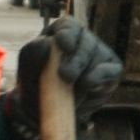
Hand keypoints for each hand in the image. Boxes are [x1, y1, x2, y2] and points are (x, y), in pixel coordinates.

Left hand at [12, 17, 122, 131]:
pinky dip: (97, 79)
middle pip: (85, 41)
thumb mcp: (28, 70)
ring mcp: (99, 54)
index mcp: (60, 34)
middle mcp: (82, 40)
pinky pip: (109, 71)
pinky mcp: (111, 72)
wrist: (48, 113)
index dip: (67, 33)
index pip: (68, 26)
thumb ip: (33, 53)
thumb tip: (47, 43)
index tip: (63, 45)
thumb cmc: (36, 87)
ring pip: (96, 56)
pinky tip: (87, 86)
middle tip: (65, 76)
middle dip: (76, 59)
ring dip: (82, 74)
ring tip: (68, 93)